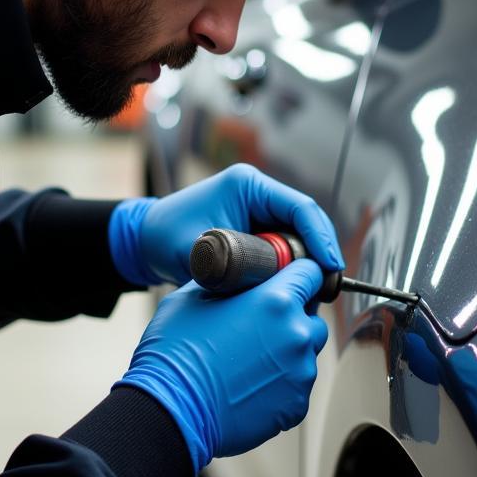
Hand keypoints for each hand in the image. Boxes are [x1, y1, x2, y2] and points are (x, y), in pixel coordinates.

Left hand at [108, 164, 343, 286]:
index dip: (320, 237)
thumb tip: (266, 284)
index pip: (299, 207)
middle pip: (306, 222)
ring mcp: (259, 211)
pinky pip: (285, 246)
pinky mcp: (257, 229)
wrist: (146, 240)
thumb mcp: (195, 251)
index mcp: (248, 185)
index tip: (330, 266)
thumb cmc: (164, 237)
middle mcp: (258, 193)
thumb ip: (227, 265)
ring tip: (316, 291)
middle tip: (328, 286)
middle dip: (319, 252)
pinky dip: (293, 266)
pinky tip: (298, 287)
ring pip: (299, 236)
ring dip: (308, 261)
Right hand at [116, 259, 327, 471]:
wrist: (171, 411)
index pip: (310, 272)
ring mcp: (300, 372)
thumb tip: (236, 276)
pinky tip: (249, 384)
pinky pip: (296, 386)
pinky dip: (280, 383)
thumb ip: (226, 282)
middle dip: (292, 317)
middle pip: (311, 316)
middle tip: (259, 326)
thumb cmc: (176, 354)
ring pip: (305, 353)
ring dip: (286, 352)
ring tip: (249, 361)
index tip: (291, 279)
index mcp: (275, 300)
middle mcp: (296, 334)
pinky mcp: (296, 405)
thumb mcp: (192, 298)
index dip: (299, 273)